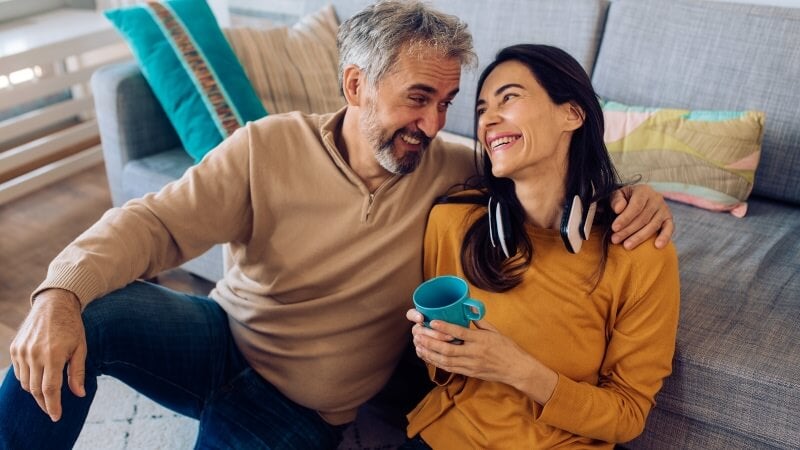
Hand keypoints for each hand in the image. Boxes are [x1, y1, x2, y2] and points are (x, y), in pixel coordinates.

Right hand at [10, 288, 86, 421]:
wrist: (54, 304)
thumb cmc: (71, 327)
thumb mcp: (81, 348)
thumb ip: (77, 373)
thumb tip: (79, 395)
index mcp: (53, 355)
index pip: (49, 389)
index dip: (52, 406)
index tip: (56, 417)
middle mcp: (34, 354)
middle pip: (35, 390)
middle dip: (44, 402)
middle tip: (52, 409)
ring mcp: (22, 351)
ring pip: (25, 383)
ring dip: (35, 392)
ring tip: (47, 394)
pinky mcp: (15, 348)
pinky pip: (19, 372)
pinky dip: (27, 379)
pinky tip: (37, 378)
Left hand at [408, 312, 556, 404]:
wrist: (516, 369)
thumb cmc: (507, 348)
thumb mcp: (495, 331)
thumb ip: (479, 322)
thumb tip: (468, 309)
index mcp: (481, 340)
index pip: (460, 333)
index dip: (445, 327)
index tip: (432, 322)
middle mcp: (474, 353)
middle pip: (448, 349)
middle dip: (431, 343)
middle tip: (418, 336)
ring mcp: (471, 365)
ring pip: (446, 360)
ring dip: (430, 354)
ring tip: (418, 346)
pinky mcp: (469, 373)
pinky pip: (450, 368)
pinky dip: (437, 363)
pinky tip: (428, 357)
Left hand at [610, 184, 673, 249]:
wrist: (637, 198)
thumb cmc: (625, 198)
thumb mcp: (617, 195)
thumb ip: (616, 200)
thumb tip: (618, 209)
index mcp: (643, 191)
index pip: (636, 206)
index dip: (625, 218)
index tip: (614, 228)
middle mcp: (656, 199)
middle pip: (643, 218)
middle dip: (628, 230)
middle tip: (615, 239)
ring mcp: (664, 209)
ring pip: (653, 225)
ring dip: (639, 237)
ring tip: (626, 246)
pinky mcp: (669, 219)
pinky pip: (669, 229)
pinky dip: (665, 237)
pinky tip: (657, 246)